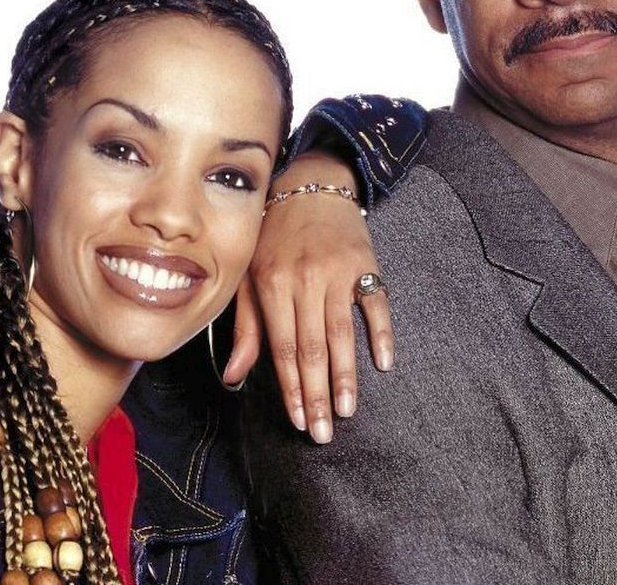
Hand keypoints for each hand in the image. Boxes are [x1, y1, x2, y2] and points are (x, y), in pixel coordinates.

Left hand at [227, 151, 394, 443]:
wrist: (310, 183)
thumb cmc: (273, 236)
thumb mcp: (249, 275)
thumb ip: (246, 327)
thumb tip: (233, 378)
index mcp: (271, 283)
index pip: (281, 346)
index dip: (290, 386)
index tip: (297, 420)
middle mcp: (303, 279)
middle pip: (311, 347)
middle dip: (316, 394)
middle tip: (321, 433)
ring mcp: (336, 271)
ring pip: (341, 332)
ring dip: (345, 375)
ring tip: (345, 411)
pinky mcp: (365, 262)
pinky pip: (376, 302)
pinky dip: (381, 332)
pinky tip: (383, 363)